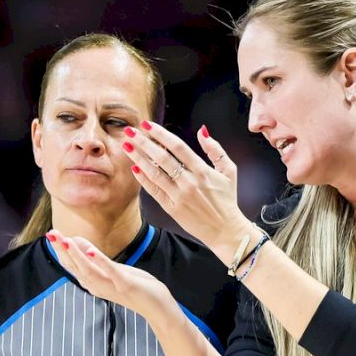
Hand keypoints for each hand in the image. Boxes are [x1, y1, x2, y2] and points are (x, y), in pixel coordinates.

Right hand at [46, 230, 174, 317]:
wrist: (158, 307)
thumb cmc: (136, 286)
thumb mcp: (112, 270)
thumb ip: (95, 258)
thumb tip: (77, 241)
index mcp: (93, 282)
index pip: (71, 266)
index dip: (60, 251)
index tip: (51, 235)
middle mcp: (98, 286)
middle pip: (75, 267)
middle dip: (62, 250)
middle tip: (50, 234)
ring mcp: (111, 287)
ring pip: (89, 270)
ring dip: (77, 255)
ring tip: (66, 240)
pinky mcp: (126, 285)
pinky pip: (111, 273)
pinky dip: (101, 262)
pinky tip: (91, 251)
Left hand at [125, 122, 253, 260]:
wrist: (225, 230)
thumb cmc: (227, 200)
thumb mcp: (229, 171)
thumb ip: (216, 149)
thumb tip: (202, 130)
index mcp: (202, 170)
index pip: (177, 147)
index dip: (161, 134)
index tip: (147, 125)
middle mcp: (189, 182)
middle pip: (162, 158)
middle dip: (144, 142)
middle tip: (129, 131)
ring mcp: (179, 196)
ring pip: (154, 173)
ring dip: (138, 158)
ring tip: (126, 146)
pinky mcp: (172, 208)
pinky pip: (154, 191)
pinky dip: (143, 179)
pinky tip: (135, 168)